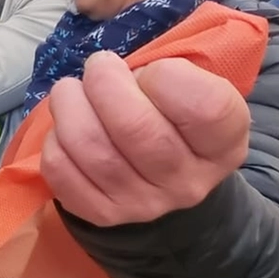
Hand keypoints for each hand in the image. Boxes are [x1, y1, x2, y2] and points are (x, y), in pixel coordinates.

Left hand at [40, 54, 249, 226]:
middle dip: (104, 82)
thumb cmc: (178, 116)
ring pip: (91, 148)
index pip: (203, 108)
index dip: (166, 76)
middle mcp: (188, 182)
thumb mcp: (198, 87)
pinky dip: (55, 139)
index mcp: (224, 144)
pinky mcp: (103, 214)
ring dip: (70, 105)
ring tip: (72, 90)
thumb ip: (171, 65)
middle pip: (135, 128)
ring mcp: (145, 204)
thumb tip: (112, 63)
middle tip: (99, 65)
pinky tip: (67, 127)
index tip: (152, 69)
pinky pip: (62, 170)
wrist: (168, 178)